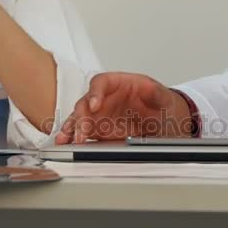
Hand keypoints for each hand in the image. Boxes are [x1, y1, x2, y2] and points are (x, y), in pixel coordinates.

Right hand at [55, 73, 192, 144]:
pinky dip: (73, 137)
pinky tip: (67, 144)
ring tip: (65, 139)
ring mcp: (99, 114)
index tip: (95, 105)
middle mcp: (104, 98)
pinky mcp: (98, 129)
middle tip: (82, 133)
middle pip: (85, 103)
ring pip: (79, 118)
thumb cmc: (157, 102)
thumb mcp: (161, 95)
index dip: (95, 93)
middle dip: (81, 118)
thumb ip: (154, 92)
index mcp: (117, 83)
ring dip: (71, 128)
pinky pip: (82, 132)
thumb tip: (150, 89)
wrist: (162, 119)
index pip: (100, 83)